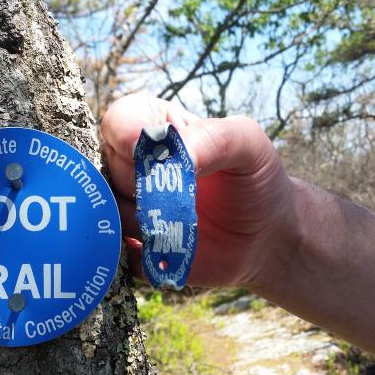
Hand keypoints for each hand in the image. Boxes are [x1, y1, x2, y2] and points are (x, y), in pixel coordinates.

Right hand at [99, 93, 297, 290]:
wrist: (268, 236)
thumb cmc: (255, 179)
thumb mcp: (247, 142)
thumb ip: (212, 135)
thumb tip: (171, 158)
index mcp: (155, 131)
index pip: (117, 122)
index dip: (125, 135)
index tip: (145, 151)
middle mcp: (134, 168)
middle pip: (107, 168)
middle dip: (141, 182)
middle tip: (181, 192)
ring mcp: (131, 210)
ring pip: (109, 212)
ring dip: (146, 220)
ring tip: (184, 221)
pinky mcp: (135, 250)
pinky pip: (117, 253)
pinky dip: (141, 252)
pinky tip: (172, 248)